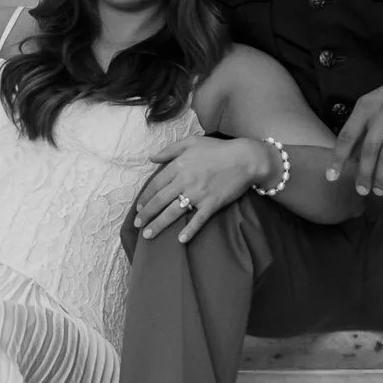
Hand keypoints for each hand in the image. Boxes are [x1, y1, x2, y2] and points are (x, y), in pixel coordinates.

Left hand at [134, 137, 267, 242]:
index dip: (145, 197)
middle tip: (137, 225)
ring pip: (173, 212)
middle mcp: (185, 181)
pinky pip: (198, 219)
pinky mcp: (212, 203)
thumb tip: (151, 157)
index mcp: (179, 166)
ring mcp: (198, 194)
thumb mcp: (192, 142)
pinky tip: (181, 240)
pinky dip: (189, 230)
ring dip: (159, 225)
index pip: (156, 185)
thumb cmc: (218, 149)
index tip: (139, 207)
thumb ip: (170, 150)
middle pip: (160, 201)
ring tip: (148, 235)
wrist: (245, 158)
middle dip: (146, 214)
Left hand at [331, 67, 382, 199]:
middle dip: (363, 173)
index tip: (331, 176)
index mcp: (366, 107)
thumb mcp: (373, 104)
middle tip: (361, 190)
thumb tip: (349, 156)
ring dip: (382, 176)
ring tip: (379, 190)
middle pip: (368, 149)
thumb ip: (362, 127)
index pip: (347, 136)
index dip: (338, 158)